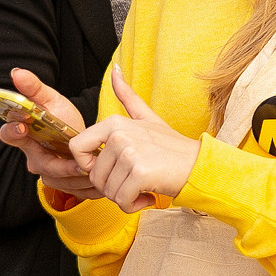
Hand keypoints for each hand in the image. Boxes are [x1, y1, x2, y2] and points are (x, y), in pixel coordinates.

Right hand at [0, 67, 100, 201]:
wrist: (81, 136)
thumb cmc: (62, 117)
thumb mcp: (51, 99)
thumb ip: (34, 87)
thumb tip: (16, 72)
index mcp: (25, 134)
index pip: (9, 134)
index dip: (12, 131)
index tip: (22, 125)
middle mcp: (32, 156)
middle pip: (42, 166)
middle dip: (61, 167)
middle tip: (79, 164)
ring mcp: (46, 172)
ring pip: (58, 181)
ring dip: (77, 179)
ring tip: (96, 172)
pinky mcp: (62, 183)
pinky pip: (71, 190)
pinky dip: (86, 188)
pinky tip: (100, 182)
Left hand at [68, 66, 200, 212]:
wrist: (198, 166)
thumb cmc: (171, 147)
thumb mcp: (147, 117)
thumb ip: (127, 96)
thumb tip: (115, 69)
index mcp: (113, 122)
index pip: (76, 148)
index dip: (89, 165)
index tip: (110, 168)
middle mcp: (119, 135)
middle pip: (94, 176)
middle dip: (112, 186)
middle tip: (134, 179)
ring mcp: (129, 153)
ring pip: (107, 191)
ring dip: (124, 197)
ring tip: (143, 185)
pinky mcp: (139, 172)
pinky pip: (121, 201)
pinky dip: (133, 205)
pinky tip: (147, 195)